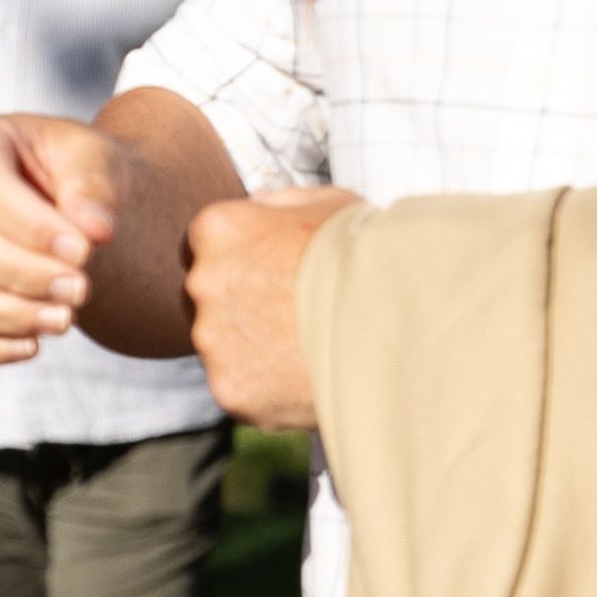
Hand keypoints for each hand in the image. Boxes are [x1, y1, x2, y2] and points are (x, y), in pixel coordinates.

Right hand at [0, 113, 127, 363]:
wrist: (72, 207)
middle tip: (82, 289)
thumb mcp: (96, 158)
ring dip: (9, 317)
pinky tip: (33, 345)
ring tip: (65, 320)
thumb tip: (93, 228)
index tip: (85, 251)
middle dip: (26, 276)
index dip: (32, 229)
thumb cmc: (78, 174)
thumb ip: (94, 185)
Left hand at [186, 184, 362, 426]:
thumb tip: (256, 211)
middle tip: (291, 316)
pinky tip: (306, 378)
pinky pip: (241, 389)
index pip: (203, 247)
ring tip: (306, 349)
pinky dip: (267, 391)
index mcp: (218, 229)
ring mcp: (213, 338)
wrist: (395, 317)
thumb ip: (277, 205)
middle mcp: (202, 282)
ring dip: (254, 351)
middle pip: (207, 299)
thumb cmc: (367, 254)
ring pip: (223, 347)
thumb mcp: (325, 204)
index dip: (240, 263)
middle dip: (241, 307)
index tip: (271, 277)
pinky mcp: (230, 387)